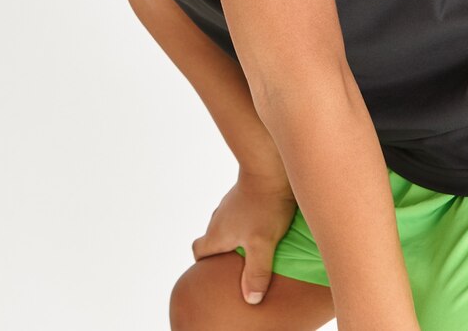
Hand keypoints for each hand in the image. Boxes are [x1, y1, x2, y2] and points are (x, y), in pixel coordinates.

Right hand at [191, 169, 298, 307]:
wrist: (269, 168)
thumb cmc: (265, 207)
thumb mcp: (263, 244)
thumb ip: (256, 272)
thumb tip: (250, 299)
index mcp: (217, 233)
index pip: (198, 251)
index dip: (204, 263)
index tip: (215, 272)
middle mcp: (218, 219)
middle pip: (212, 240)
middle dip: (221, 253)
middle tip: (238, 265)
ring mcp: (229, 206)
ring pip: (226, 227)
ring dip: (235, 238)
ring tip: (255, 247)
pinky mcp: (242, 197)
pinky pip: (238, 215)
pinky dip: (245, 224)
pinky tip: (265, 226)